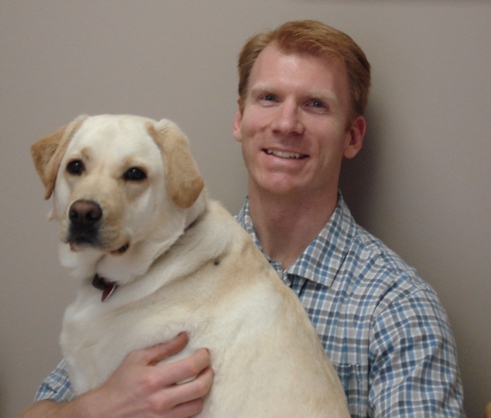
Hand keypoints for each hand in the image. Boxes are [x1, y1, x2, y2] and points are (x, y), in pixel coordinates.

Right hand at [85, 332, 213, 417]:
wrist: (103, 413)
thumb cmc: (120, 383)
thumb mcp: (138, 358)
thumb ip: (164, 348)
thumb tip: (185, 336)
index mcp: (154, 379)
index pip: (191, 367)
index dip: (204, 358)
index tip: (205, 353)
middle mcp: (160, 401)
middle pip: (201, 388)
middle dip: (210, 374)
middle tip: (207, 368)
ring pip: (198, 405)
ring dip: (202, 392)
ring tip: (198, 382)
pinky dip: (191, 406)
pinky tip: (187, 397)